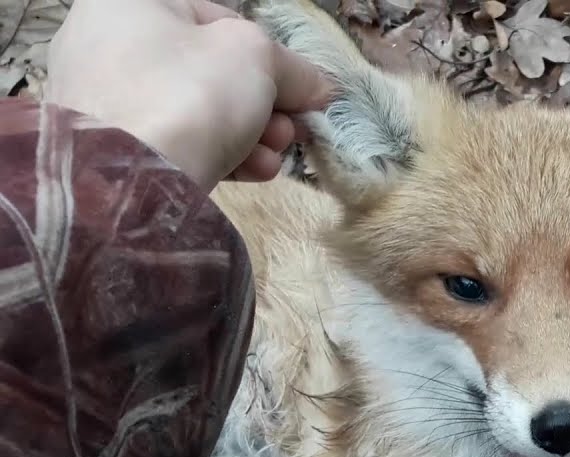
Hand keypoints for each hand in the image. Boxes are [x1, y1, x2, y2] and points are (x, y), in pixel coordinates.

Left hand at [45, 0, 333, 191]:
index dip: (270, 57)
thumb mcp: (257, 57)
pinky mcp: (111, 152)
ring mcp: (104, 101)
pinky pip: (178, 142)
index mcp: (132, 3)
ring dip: (251, 134)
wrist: (132, 179)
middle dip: (264, 104)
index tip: (303, 93)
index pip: (218, 21)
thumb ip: (293, 68)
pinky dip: (220, 154)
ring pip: (198, 111)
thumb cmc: (192, 92)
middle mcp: (107, 44)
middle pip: (211, 71)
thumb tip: (319, 88)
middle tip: (293, 129)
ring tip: (276, 155)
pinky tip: (255, 171)